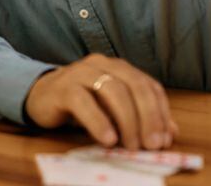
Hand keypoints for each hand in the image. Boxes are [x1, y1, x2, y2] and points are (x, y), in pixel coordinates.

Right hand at [24, 54, 176, 149]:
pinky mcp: (62, 87)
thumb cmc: (81, 103)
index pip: (148, 85)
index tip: (165, 139)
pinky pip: (84, 102)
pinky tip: (108, 139)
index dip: (161, 112)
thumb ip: (140, 116)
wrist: (40, 96)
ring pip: (113, 90)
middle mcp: (102, 64)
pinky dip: (99, 121)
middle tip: (152, 145)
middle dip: (148, 117)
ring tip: (131, 146)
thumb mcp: (113, 109)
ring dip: (127, 121)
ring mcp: (81, 73)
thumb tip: (170, 132)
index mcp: (118, 67)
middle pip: (134, 86)